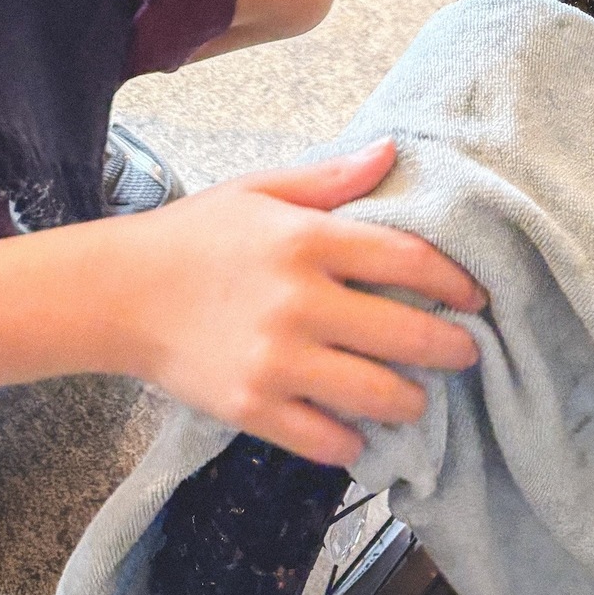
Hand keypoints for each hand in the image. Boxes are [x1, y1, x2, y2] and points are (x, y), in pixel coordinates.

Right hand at [116, 137, 484, 466]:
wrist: (118, 292)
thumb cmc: (195, 235)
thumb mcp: (260, 189)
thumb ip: (330, 177)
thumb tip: (391, 152)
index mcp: (304, 239)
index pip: (405, 258)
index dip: (453, 279)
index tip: (475, 296)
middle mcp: (298, 300)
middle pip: (405, 334)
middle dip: (451, 348)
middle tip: (466, 352)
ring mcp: (276, 360)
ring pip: (377, 395)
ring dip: (412, 401)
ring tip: (418, 397)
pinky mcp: (253, 407)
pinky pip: (327, 440)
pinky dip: (353, 442)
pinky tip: (358, 430)